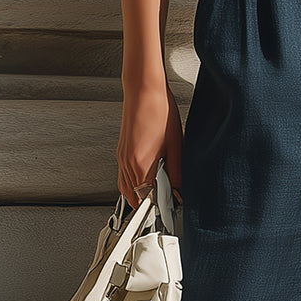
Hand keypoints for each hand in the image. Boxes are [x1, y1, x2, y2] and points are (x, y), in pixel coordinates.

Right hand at [116, 79, 182, 208]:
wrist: (144, 90)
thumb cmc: (159, 111)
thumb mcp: (176, 147)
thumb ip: (176, 174)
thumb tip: (179, 192)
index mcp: (141, 165)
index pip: (146, 199)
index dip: (157, 208)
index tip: (168, 210)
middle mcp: (127, 163)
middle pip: (133, 197)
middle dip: (147, 205)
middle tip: (162, 206)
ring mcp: (122, 157)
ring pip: (126, 188)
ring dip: (139, 195)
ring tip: (155, 195)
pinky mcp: (121, 151)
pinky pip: (124, 175)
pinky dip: (134, 183)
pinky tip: (146, 178)